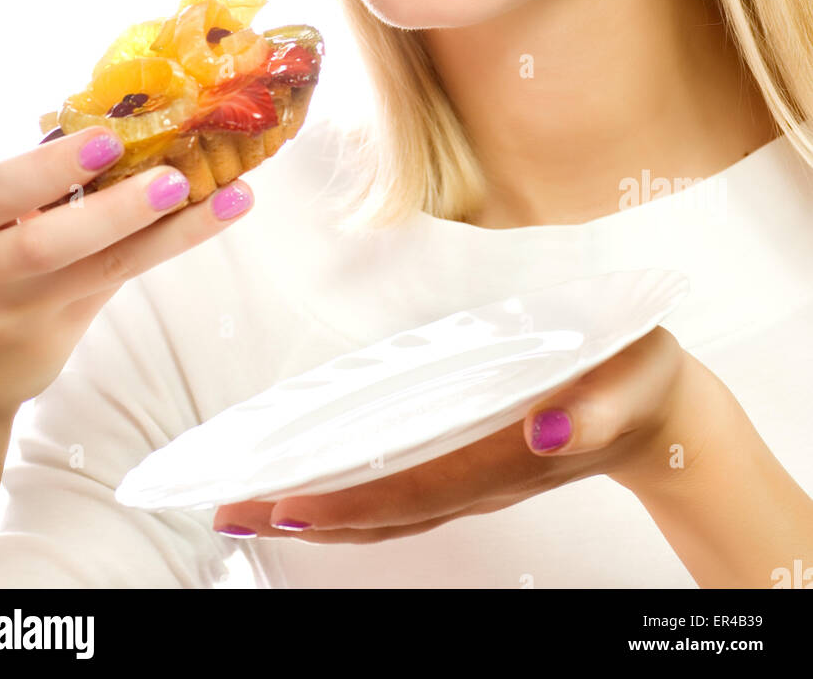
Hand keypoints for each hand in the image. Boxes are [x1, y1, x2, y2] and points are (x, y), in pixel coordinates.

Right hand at [0, 127, 253, 440]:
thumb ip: (24, 184)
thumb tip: (102, 120)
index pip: (4, 191)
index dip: (55, 167)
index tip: (110, 138)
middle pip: (50, 243)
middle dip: (116, 209)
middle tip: (173, 178)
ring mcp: (21, 310)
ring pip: (103, 269)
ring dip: (170, 231)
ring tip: (227, 198)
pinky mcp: (55, 337)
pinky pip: (113, 284)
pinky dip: (158, 247)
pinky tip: (205, 220)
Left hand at [214, 325, 709, 542]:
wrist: (663, 413)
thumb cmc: (639, 378)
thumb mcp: (633, 379)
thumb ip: (597, 409)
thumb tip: (543, 430)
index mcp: (510, 457)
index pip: (416, 490)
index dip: (350, 503)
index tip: (286, 504)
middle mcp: (480, 478)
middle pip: (383, 511)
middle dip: (305, 513)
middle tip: (228, 509)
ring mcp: (472, 480)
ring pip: (384, 510)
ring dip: (315, 510)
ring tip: (247, 503)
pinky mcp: (469, 466)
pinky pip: (399, 495)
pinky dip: (347, 498)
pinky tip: (309, 488)